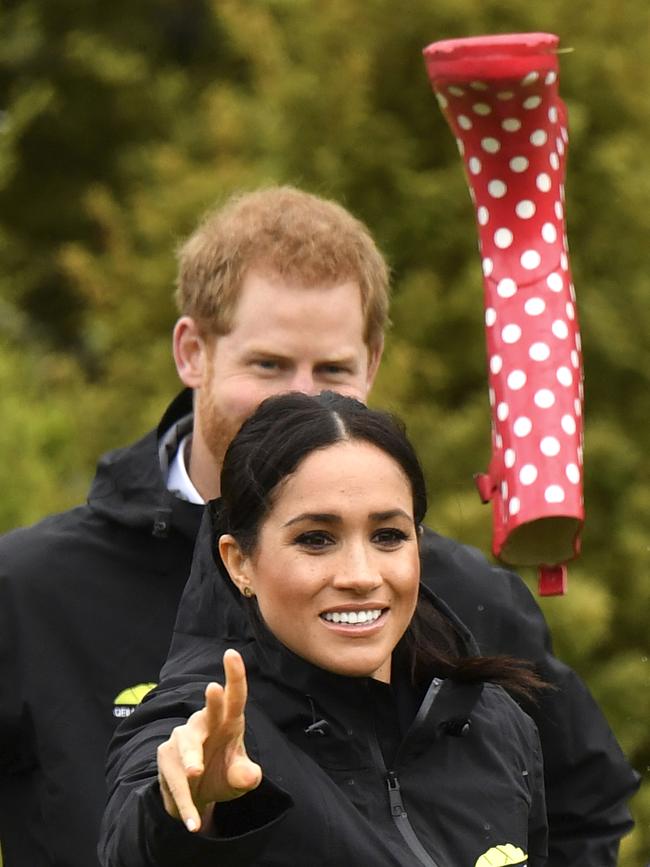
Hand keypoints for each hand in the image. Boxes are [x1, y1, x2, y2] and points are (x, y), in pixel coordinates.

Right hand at [157, 648, 261, 832]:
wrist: (198, 795)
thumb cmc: (223, 774)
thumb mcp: (238, 777)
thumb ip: (246, 775)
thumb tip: (252, 776)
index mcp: (228, 722)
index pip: (235, 698)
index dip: (235, 675)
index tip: (232, 654)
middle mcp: (204, 724)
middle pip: (208, 713)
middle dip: (211, 703)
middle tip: (213, 689)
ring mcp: (182, 738)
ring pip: (186, 746)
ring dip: (191, 760)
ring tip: (195, 773)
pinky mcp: (166, 757)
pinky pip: (175, 781)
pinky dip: (184, 802)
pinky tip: (193, 822)